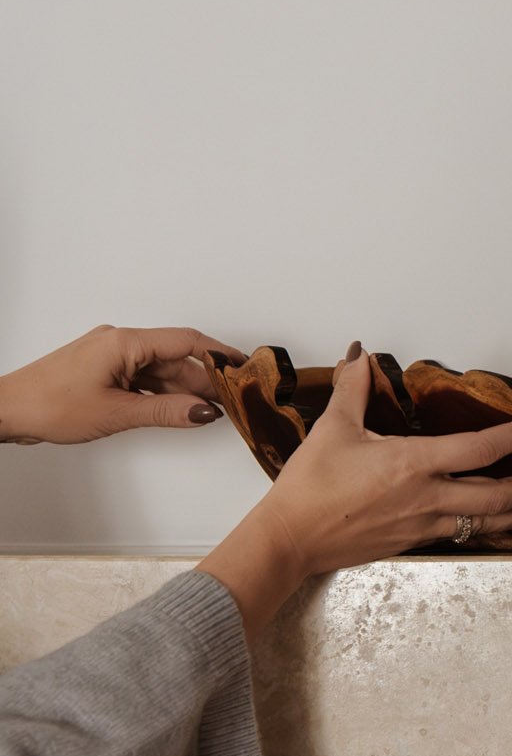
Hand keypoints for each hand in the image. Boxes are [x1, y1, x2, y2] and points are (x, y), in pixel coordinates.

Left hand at [0, 324, 245, 443]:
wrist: (8, 410)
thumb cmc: (49, 404)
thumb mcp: (117, 413)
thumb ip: (166, 411)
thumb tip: (204, 412)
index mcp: (125, 342)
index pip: (186, 342)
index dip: (218, 355)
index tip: (243, 366)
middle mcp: (119, 342)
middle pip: (175, 358)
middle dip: (202, 381)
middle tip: (230, 403)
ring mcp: (109, 355)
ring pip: (158, 370)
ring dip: (181, 390)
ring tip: (205, 412)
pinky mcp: (101, 369)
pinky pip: (141, 376)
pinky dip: (159, 393)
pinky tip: (172, 410)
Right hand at [199, 346, 511, 639]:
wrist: (292, 540)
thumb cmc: (311, 485)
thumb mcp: (333, 429)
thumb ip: (353, 389)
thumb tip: (360, 353)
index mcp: (415, 464)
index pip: (481, 448)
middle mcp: (429, 497)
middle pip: (500, 495)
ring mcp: (426, 523)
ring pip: (488, 521)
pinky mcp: (416, 541)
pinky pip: (466, 533)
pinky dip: (492, 528)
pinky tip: (503, 524)